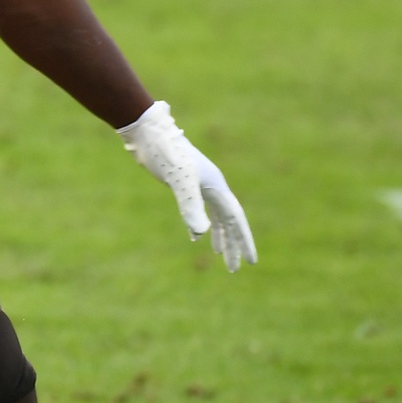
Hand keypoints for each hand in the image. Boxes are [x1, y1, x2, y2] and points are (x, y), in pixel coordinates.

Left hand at [116, 101, 256, 272]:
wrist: (149, 133)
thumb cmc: (166, 153)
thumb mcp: (179, 182)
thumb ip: (190, 206)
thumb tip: (201, 234)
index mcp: (216, 188)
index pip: (236, 220)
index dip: (244, 241)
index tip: (252, 262)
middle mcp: (212, 187)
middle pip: (229, 221)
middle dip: (234, 245)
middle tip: (236, 269)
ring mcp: (199, 185)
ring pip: (216, 216)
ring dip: (219, 237)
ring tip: (221, 257)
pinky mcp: (185, 183)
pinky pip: (200, 209)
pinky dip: (200, 225)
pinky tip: (196, 237)